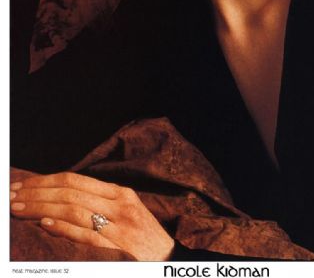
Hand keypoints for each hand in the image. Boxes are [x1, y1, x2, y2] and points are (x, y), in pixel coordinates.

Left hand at [10, 172, 174, 260]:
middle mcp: (119, 206)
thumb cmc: (144, 238)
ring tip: (18, 208)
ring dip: (41, 207)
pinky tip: (45, 223)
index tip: (23, 184)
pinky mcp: (118, 249)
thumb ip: (99, 203)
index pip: (75, 181)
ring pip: (74, 210)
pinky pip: (86, 235)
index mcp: (120, 194)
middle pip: (70, 193)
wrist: (170, 261)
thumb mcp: (126, 212)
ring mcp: (119, 227)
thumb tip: (61, 199)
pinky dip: (64, 227)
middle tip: (12, 195)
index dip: (45, 181)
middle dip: (37, 193)